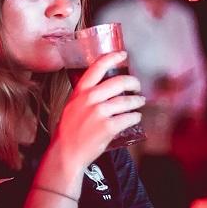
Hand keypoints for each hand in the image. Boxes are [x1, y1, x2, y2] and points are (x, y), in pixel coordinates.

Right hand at [51, 51, 143, 170]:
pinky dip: (135, 116)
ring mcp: (99, 113)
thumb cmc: (69, 130)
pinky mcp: (108, 127)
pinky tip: (135, 117)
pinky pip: (129, 117)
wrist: (66, 153)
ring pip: (127, 101)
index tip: (123, 54)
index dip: (112, 58)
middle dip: (133, 82)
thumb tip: (105, 88)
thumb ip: (85, 96)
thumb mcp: (72, 106)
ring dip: (137, 101)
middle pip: (118, 82)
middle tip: (137, 85)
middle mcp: (90, 99)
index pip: (97, 67)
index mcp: (80, 92)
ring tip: (140, 102)